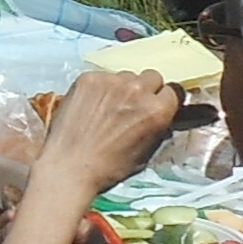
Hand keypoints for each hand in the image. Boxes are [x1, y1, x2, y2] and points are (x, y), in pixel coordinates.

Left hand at [34, 64, 184, 197]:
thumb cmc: (109, 167)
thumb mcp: (146, 152)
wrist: (69, 166)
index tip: (156, 106)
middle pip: (151, 77)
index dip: (163, 101)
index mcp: (157, 109)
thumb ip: (157, 126)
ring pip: (125, 76)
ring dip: (121, 88)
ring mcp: (111, 81)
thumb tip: (159, 114)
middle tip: (131, 106)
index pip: (173, 91)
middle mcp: (137, 89)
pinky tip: (89, 106)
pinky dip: (98, 88)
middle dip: (145, 90)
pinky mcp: (88, 78)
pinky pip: (102, 77)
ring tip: (106, 108)